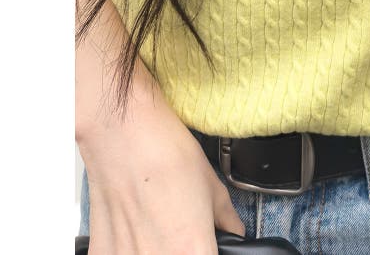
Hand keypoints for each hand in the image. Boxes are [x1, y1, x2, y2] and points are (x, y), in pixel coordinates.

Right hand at [77, 88, 244, 254]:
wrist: (125, 135)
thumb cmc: (167, 155)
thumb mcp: (212, 186)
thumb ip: (227, 220)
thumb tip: (234, 232)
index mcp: (191, 251)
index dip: (211, 252)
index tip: (208, 244)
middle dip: (183, 250)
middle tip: (180, 233)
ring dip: (156, 250)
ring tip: (156, 228)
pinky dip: (130, 250)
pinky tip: (135, 229)